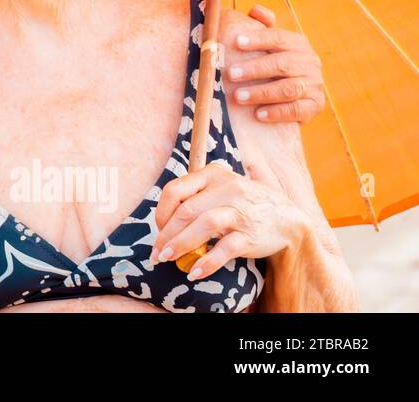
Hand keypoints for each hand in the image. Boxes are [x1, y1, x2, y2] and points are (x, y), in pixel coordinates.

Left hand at [151, 160, 310, 279]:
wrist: (288, 220)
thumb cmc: (244, 204)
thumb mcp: (221, 187)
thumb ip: (195, 195)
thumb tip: (162, 221)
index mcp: (213, 174)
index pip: (175, 190)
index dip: (161, 212)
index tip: (159, 229)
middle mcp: (227, 189)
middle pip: (186, 211)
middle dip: (166, 234)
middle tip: (157, 252)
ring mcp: (240, 212)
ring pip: (203, 226)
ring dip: (180, 245)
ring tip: (167, 259)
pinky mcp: (250, 235)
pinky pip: (224, 249)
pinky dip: (206, 262)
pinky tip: (194, 272)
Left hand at [225, 4, 324, 122]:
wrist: (298, 94)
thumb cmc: (274, 62)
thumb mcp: (270, 44)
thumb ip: (263, 26)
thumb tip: (256, 10)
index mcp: (298, 43)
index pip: (278, 38)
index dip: (258, 39)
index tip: (236, 42)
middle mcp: (309, 62)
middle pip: (282, 63)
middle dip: (254, 69)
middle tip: (230, 74)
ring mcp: (314, 84)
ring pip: (288, 88)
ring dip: (262, 92)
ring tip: (238, 97)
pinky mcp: (315, 105)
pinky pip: (297, 109)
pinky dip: (277, 112)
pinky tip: (258, 115)